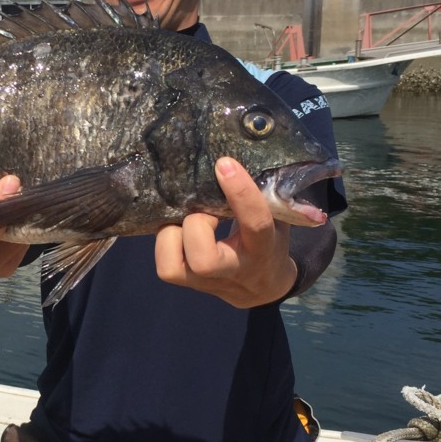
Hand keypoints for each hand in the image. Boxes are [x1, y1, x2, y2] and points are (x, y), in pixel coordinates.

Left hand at [154, 157, 297, 307]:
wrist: (263, 286)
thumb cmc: (268, 242)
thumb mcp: (276, 219)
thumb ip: (265, 194)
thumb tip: (242, 155)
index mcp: (262, 249)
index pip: (255, 223)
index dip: (240, 193)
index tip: (225, 164)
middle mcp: (232, 271)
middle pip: (204, 260)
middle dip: (196, 224)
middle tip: (204, 209)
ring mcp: (203, 283)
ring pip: (172, 267)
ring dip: (173, 233)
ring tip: (187, 218)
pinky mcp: (184, 283)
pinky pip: (164, 265)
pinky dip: (165, 240)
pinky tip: (177, 227)